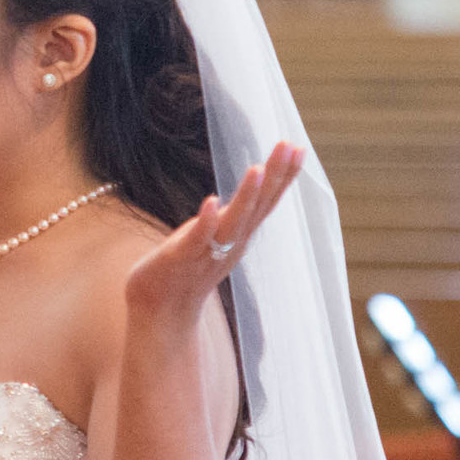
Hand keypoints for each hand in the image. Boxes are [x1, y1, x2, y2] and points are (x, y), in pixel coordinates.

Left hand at [123, 143, 306, 319]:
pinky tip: (211, 202)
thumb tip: (244, 194)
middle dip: (275, 176)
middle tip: (290, 146)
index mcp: (237, 236)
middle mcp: (229, 244)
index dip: (282, 176)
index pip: (265, 202)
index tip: (298, 148)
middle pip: (257, 207)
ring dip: (246, 197)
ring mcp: (207, 253)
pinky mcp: (180, 260)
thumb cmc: (185, 270)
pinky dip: (206, 222)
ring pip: (232, 223)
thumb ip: (230, 218)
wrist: (160, 313)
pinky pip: (197, 240)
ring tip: (258, 169)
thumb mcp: (215, 238)